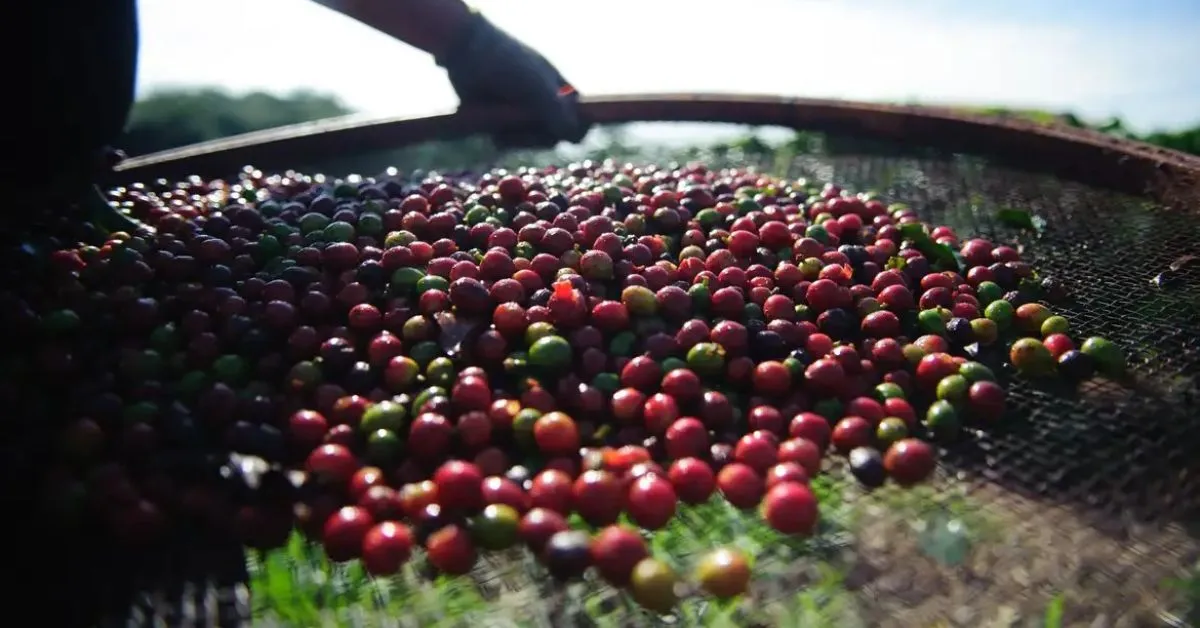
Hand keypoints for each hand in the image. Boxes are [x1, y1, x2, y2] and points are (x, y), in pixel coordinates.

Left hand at [436, 13, 590, 148]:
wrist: (468, 53)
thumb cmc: (509, 64)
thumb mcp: (537, 85)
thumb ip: (557, 111)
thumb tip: (575, 139)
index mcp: (560, 92)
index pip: (579, 118)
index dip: (577, 129)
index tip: (569, 135)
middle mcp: (543, 106)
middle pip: (555, 137)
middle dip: (541, 137)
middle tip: (526, 130)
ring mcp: (522, 116)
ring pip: (532, 143)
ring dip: (521, 139)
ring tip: (505, 127)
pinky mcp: (501, 124)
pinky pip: (510, 143)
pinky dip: (504, 139)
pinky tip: (495, 127)